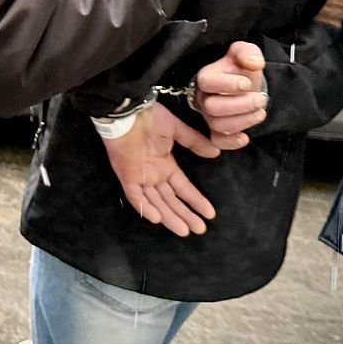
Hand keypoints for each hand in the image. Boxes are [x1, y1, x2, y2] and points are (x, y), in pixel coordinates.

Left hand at [102, 103, 218, 236]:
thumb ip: (194, 142)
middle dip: (185, 215)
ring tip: (185, 230)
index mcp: (165, 165)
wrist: (128, 113)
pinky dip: (145, 207)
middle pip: (171, 200)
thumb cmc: (150, 119)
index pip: (183, 188)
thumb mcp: (176, 130)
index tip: (210, 213)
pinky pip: (136, 196)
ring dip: (170, 217)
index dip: (195, 200)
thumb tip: (215, 153)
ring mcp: (140, 177)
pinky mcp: (127, 177)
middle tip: (200, 229)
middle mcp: (154, 175)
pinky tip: (158, 218)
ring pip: (156, 203)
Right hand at [193, 42, 267, 147]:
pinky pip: (217, 142)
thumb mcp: (245, 52)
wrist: (246, 86)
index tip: (247, 83)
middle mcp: (204, 98)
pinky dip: (231, 143)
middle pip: (212, 107)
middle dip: (240, 105)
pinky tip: (245, 138)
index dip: (227, 84)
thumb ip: (247, 52)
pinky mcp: (216, 132)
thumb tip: (254, 62)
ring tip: (260, 112)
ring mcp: (208, 116)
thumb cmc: (241, 69)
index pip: (207, 82)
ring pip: (217, 125)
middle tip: (260, 99)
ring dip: (242, 121)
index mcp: (206, 77)